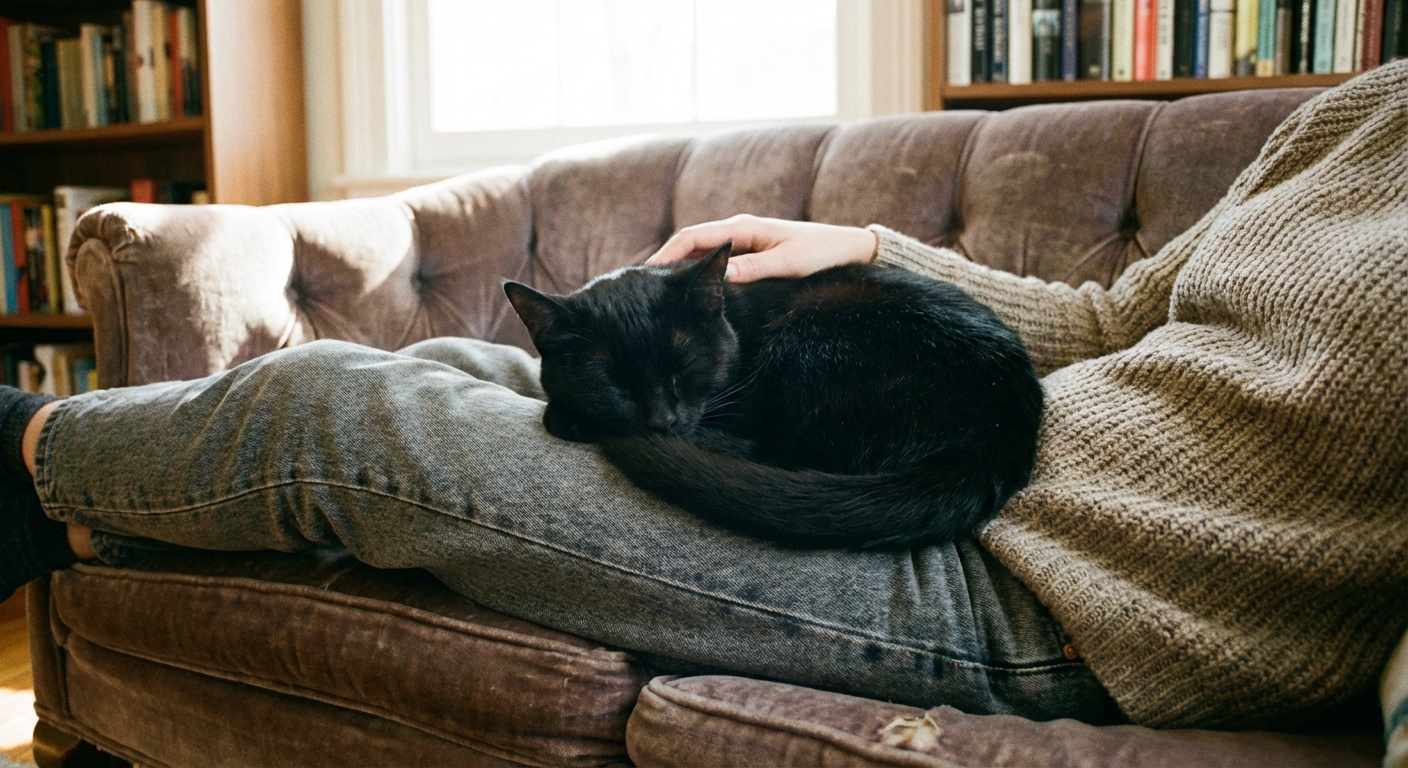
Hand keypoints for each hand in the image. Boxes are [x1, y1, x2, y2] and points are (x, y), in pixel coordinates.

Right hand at [646, 215, 878, 282]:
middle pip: (690, 244)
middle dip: (664, 261)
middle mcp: (738, 231)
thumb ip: (752, 268)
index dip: (666, 253)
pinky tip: (688, 290)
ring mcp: (742, 242)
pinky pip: (714, 262)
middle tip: (641, 286)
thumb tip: (717, 276)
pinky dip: (697, 272)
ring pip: (700, 253)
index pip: (693, 236)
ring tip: (657, 290)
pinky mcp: (749, 253)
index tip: (645, 272)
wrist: (847, 248)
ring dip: (678, 268)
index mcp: (743, 227)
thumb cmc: (820, 253)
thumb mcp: (786, 263)